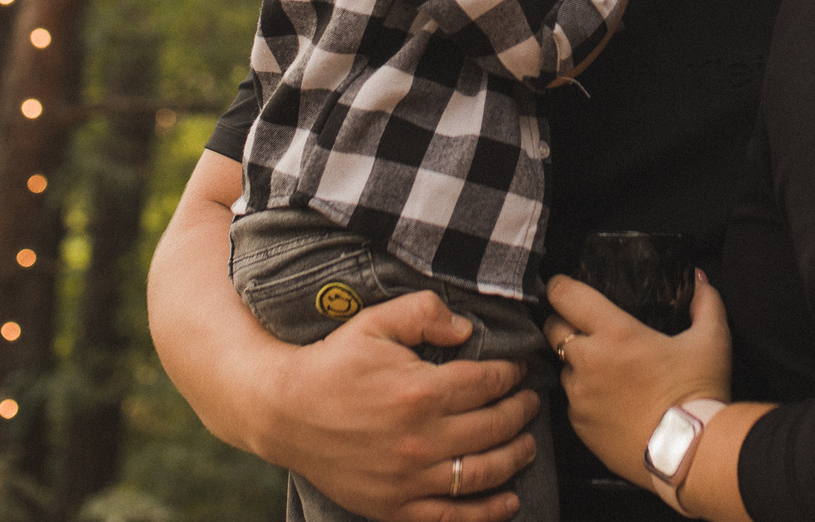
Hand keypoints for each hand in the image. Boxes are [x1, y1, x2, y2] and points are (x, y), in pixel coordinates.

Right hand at [270, 291, 541, 521]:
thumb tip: (466, 328)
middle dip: (522, 411)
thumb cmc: (331, 364)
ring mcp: (409, 478)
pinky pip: (453, 516)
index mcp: (420, 391)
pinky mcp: (395, 506)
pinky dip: (487, 512)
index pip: (488, 382)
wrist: (283, 411)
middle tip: (531, 402)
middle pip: (495, 427)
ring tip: (527, 443)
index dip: (512, 374)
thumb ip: (424, 313)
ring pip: (483, 472)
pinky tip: (508, 500)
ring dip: (516, 457)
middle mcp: (421, 438)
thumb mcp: (375, 322)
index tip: (519, 370)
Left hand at [542, 271, 733, 488]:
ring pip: (564, 367)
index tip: (563, 286)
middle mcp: (589, 362)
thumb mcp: (712, 341)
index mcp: (616, 333)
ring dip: (578, 364)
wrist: (690, 453)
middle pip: (552, 329)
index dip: (561, 286)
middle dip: (563, 322)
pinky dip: (586, 396)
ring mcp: (581, 396)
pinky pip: (573, 402)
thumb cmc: (698, 395)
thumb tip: (699, 281)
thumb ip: (705, 302)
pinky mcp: (580, 425)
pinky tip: (611, 400)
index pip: (565, 296)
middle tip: (584, 326)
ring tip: (607, 370)